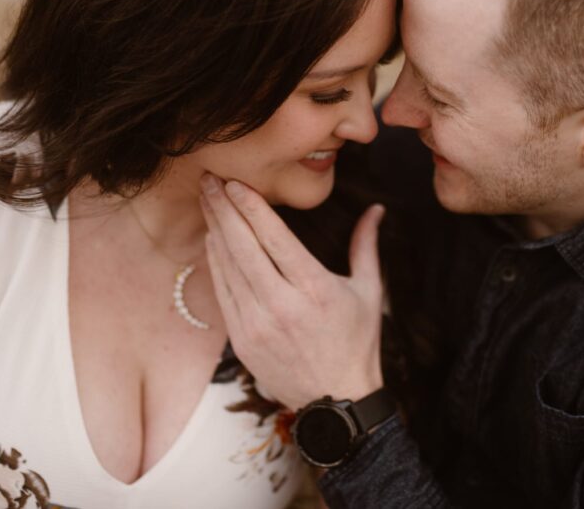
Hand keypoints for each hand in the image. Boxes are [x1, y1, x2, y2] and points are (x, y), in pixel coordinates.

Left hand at [199, 174, 385, 409]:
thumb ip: (366, 246)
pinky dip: (215, 262)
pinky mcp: (242, 340)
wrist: (337, 403)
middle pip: (243, 247)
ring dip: (214, 230)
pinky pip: (223, 292)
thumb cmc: (357, 344)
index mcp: (315, 290)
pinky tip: (212, 239)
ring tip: (207, 201)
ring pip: (227, 267)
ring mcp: (257, 325)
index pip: (275, 238)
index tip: (235, 183)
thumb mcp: (369, 293)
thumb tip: (377, 209)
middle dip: (223, 210)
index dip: (252, 207)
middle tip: (209, 180)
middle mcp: (282, 306)